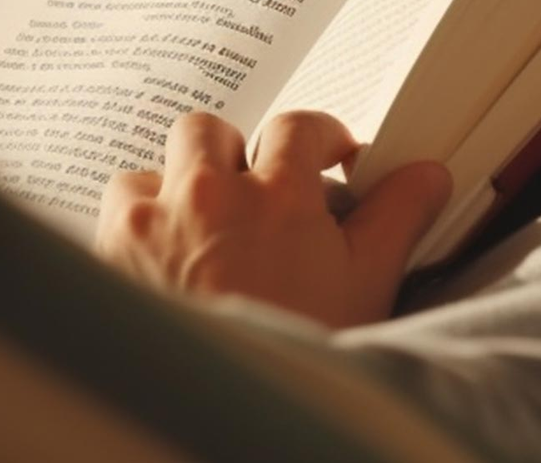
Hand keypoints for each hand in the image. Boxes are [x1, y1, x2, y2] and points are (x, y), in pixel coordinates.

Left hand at [94, 110, 452, 328]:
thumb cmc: (296, 348)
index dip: (316, 137)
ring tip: (201, 230)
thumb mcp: (365, 287)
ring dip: (178, 185)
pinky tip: (162, 257)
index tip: (325, 157)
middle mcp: (211, 194)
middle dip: (234, 154)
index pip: (298, 126)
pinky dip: (139, 220)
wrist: (218, 415)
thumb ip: (397, 218)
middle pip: (212, 130)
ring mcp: (155, 218)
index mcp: (280, 196)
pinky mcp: (114, 246)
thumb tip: (427, 174)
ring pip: (158, 164)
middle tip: (252, 195)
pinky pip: (119, 203)